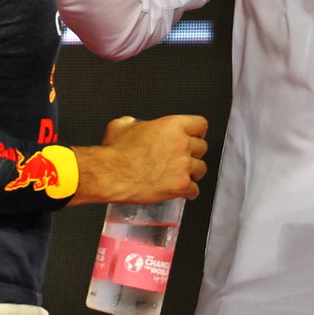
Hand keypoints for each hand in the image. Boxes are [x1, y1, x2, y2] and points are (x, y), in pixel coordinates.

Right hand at [71, 114, 209, 205]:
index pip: (200, 124)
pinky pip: (194, 190)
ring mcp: (183, 165)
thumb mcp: (121, 126)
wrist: (111, 174)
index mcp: (172, 125)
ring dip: (193, 172)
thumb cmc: (115, 153)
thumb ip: (132, 122)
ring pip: (201, 169)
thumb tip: (132, 124)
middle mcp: (181, 143)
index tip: (194, 136)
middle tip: (182, 158)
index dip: (196, 131)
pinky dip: (188, 192)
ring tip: (181, 175)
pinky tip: (182, 191)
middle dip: (193, 153)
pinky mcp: (180, 185)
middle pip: (202, 147)